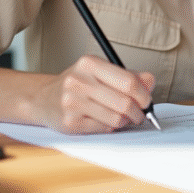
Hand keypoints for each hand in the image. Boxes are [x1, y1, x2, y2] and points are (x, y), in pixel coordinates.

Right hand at [30, 55, 155, 133]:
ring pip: (116, 119)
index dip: (144, 94)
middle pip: (124, 102)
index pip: (128, 81)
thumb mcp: (100, 72)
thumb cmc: (78, 84)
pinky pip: (104, 129)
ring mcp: (72, 103)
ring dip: (125, 121)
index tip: (147, 101)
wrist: (43, 98)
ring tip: (123, 117)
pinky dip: (111, 127)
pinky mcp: (70, 123)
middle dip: (138, 112)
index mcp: (90, 63)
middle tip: (140, 114)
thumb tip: (150, 81)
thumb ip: (128, 76)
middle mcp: (79, 81)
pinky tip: (106, 120)